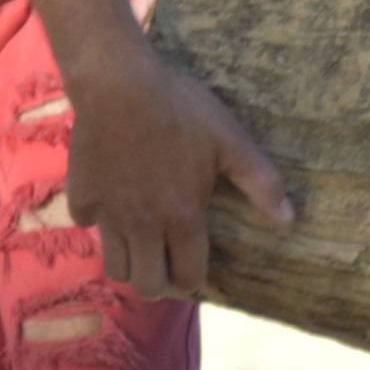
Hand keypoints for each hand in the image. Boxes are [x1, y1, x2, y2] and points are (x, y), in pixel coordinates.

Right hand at [59, 35, 291, 300]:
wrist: (117, 83)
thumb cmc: (179, 108)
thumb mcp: (229, 140)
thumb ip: (260, 182)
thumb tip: (288, 220)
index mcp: (183, 217)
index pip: (189, 278)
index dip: (193, 276)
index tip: (192, 261)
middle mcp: (144, 225)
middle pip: (147, 287)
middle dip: (159, 282)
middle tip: (164, 259)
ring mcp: (108, 213)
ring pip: (113, 266)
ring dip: (128, 259)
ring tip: (139, 238)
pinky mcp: (81, 195)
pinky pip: (86, 223)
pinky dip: (98, 218)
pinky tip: (110, 197)